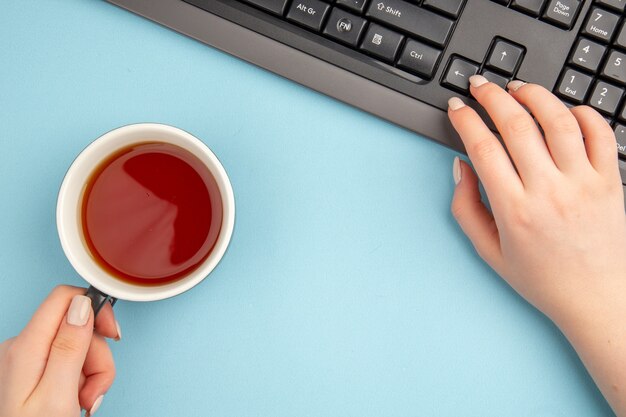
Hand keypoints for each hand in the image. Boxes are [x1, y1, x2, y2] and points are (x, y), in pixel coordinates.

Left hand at [0, 286, 119, 416]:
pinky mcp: (34, 369)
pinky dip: (81, 378)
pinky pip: (69, 360)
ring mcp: (27, 358)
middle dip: (98, 355)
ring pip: (78, 345)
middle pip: (77, 325)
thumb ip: (70, 347)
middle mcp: (22, 347)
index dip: (95, 308)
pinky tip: (76, 398)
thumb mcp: (58, 396)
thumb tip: (82, 304)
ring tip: (84, 401)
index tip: (112, 334)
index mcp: (26, 347)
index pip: (64, 298)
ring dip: (92, 372)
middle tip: (95, 387)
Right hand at [447, 76, 625, 415]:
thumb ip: (466, 208)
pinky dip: (582, 112)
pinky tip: (564, 109)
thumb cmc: (543, 278)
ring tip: (518, 87)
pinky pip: (600, 133)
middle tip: (480, 86)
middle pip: (516, 125)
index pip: (483, 147)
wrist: (597, 297)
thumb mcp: (489, 251)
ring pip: (558, 120)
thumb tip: (461, 166)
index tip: (458, 108)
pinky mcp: (611, 181)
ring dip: (534, 95)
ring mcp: (584, 183)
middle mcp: (550, 192)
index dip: (465, 120)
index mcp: (515, 210)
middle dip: (491, 96)